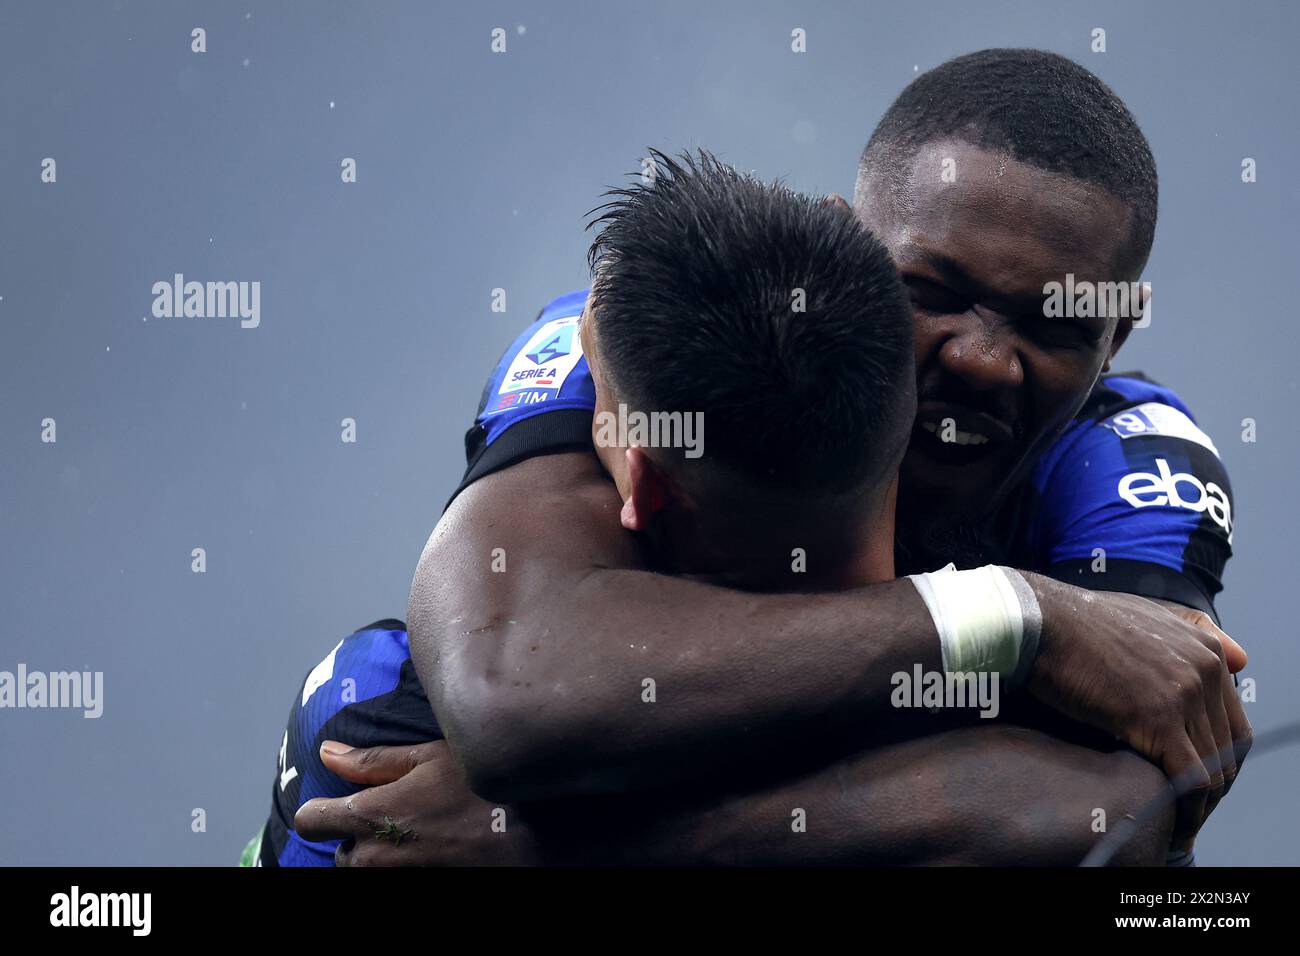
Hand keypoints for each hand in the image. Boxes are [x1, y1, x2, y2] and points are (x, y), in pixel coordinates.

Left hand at [294, 740, 538, 865]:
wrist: (536, 834)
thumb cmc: (484, 786)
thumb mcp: (430, 758)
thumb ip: (372, 761)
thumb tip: (326, 752)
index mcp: (371, 815)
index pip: (312, 819)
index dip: (322, 807)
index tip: (341, 800)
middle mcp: (375, 856)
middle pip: (341, 853)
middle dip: (358, 835)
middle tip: (398, 814)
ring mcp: (396, 879)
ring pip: (366, 871)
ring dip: (380, 854)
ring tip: (418, 833)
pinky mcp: (419, 887)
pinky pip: (394, 878)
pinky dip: (404, 865)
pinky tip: (432, 849)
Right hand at [1025, 577, 1251, 849]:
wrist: (1041, 623)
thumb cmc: (1078, 622)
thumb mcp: (1146, 612)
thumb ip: (1193, 632)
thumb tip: (1244, 659)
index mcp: (1206, 649)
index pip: (1233, 720)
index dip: (1219, 757)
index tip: (1197, 779)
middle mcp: (1205, 669)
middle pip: (1228, 747)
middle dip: (1212, 783)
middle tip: (1187, 807)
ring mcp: (1184, 694)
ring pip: (1214, 767)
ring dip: (1201, 804)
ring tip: (1180, 823)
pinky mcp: (1159, 719)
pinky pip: (1191, 778)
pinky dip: (1188, 809)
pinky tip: (1174, 825)